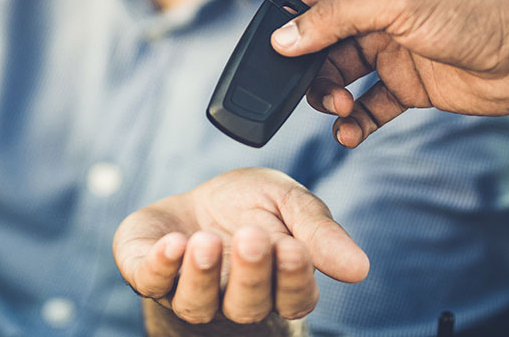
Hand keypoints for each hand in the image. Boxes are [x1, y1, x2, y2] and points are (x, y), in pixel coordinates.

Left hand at [113, 168, 368, 331]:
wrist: (196, 203)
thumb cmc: (249, 208)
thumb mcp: (288, 202)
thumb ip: (318, 230)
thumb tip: (360, 268)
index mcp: (277, 285)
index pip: (293, 299)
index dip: (293, 277)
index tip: (292, 247)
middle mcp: (234, 300)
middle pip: (246, 307)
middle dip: (249, 274)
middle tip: (251, 237)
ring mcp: (188, 292)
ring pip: (197, 306)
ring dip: (202, 276)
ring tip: (206, 242)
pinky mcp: (149, 276)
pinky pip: (152, 283)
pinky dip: (162, 266)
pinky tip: (173, 242)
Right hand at [268, 0, 508, 147]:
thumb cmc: (479, 10)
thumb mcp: (397, 3)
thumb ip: (335, 19)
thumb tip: (284, 38)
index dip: (282, 21)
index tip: (271, 53)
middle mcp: (374, 12)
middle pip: (315, 43)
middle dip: (307, 71)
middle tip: (319, 91)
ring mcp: (390, 50)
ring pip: (337, 78)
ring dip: (330, 99)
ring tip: (343, 111)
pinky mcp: (408, 86)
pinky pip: (368, 108)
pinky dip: (355, 124)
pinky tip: (351, 134)